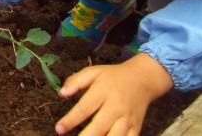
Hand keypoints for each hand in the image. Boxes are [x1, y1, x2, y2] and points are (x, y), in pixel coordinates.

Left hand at [55, 53, 173, 135]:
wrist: (143, 79)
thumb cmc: (113, 76)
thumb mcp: (93, 72)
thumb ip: (76, 81)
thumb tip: (61, 93)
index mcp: (103, 91)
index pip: (84, 108)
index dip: (71, 120)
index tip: (59, 129)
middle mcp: (116, 106)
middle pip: (99, 126)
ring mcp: (128, 118)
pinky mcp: (137, 127)